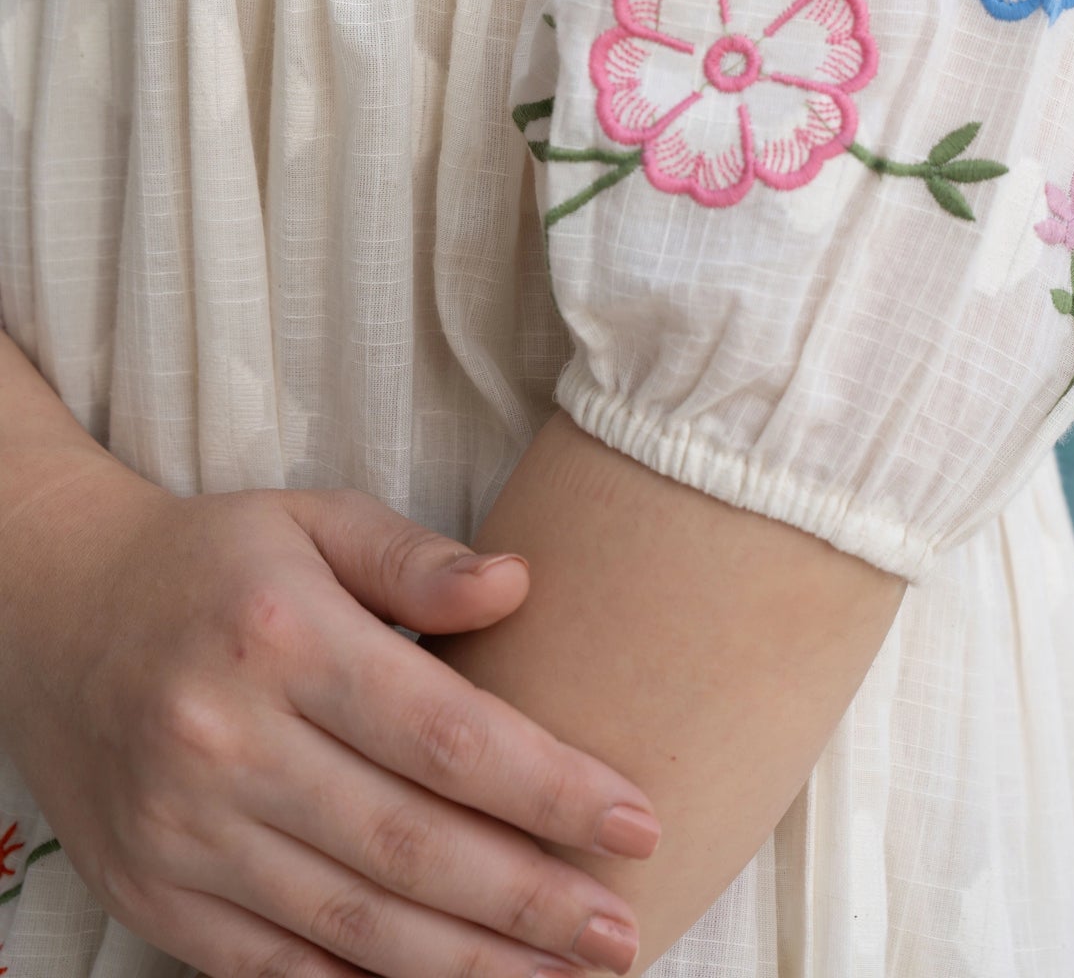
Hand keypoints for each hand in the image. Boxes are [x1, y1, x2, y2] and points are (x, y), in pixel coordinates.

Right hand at [0, 462, 656, 977]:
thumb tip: (518, 587)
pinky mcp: (155, 897)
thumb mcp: (314, 520)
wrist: (54, 612)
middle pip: (407, 843)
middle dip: (528, 899)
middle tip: (621, 932)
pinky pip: (275, 969)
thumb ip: (416, 558)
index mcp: (280, 636)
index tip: (635, 818)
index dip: (545, 786)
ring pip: (351, 923)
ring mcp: (186, 832)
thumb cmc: (215, 563)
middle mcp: (228, 742)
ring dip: (468, 966)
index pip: (439, 731)